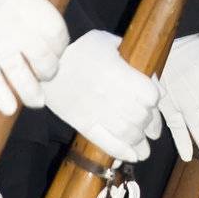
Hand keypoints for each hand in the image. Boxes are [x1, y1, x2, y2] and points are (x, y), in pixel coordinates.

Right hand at [0, 0, 67, 113]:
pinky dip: (1, 95)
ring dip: (31, 91)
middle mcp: (17, 23)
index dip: (60, 47)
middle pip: (43, 56)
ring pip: (20, 72)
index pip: (56, 32)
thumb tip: (46, 33)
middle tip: (45, 74)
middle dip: (48, 70)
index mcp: (29, 3)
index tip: (56, 52)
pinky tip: (9, 108)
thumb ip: (33, 9)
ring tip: (36, 101)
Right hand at [42, 30, 161, 160]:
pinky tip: (134, 156)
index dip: (155, 100)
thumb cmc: (78, 49)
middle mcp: (110, 95)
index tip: (153, 101)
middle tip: (152, 128)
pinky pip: (106, 142)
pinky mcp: (83, 124)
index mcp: (118, 73)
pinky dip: (122, 151)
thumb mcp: (107, 41)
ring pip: (128, 133)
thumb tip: (150, 75)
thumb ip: (129, 58)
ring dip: (141, 141)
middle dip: (151, 123)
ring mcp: (96, 112)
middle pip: (142, 117)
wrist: (43, 64)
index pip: (150, 95)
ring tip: (146, 145)